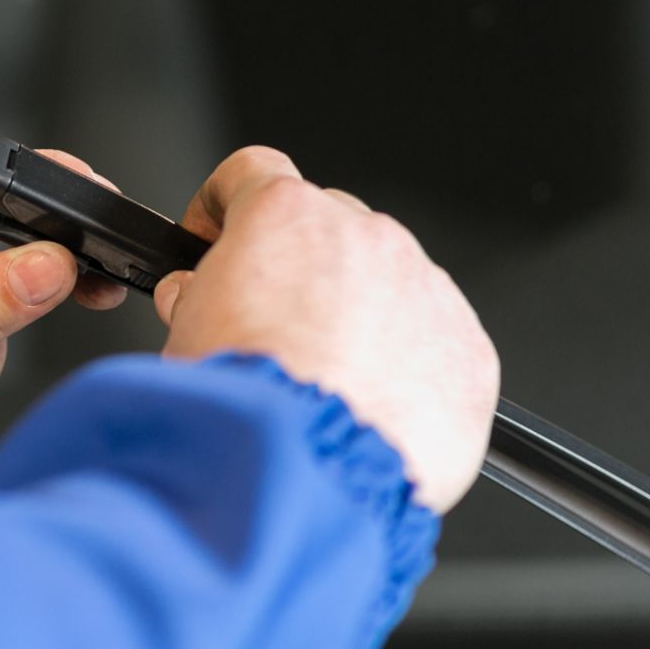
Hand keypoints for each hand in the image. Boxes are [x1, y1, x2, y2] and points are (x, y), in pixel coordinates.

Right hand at [153, 147, 498, 512]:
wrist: (300, 475)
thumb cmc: (238, 406)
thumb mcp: (180, 334)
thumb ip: (195, 296)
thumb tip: (196, 296)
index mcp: (288, 218)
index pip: (253, 173)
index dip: (226, 206)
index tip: (219, 240)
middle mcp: (366, 238)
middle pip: (331, 231)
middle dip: (301, 272)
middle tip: (272, 332)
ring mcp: (427, 291)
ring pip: (392, 289)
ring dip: (361, 322)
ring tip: (328, 389)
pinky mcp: (469, 351)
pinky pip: (438, 346)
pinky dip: (409, 372)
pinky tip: (372, 414)